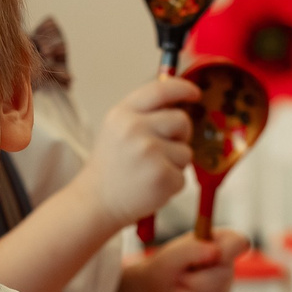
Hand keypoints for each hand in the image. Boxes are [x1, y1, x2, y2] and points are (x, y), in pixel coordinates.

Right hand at [83, 73, 197, 227]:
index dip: (183, 88)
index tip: (195, 93)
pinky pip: (184, 176)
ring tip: (149, 171)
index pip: (161, 89)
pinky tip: (151, 186)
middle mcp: (135, 128)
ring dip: (175, 163)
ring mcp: (149, 152)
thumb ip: (144, 113)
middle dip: (181, 135)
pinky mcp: (162, 176)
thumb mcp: (117, 129)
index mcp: (123, 113)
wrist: (96, 202)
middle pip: (181, 120)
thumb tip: (180, 101)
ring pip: (186, 151)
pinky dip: (172, 184)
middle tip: (163, 149)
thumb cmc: (111, 167)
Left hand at [157, 229, 246, 291]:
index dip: (229, 251)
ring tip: (178, 290)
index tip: (215, 255)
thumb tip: (216, 252)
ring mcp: (224, 291)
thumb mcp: (172, 254)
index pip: (239, 243)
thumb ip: (192, 249)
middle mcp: (227, 267)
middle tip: (179, 276)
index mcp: (221, 243)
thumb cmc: (165, 266)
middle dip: (192, 280)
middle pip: (222, 278)